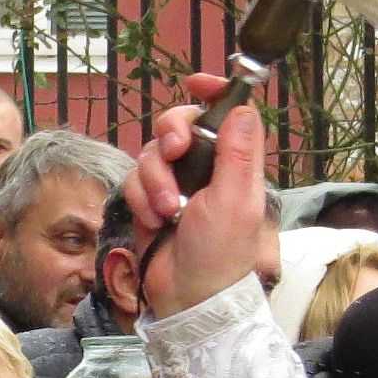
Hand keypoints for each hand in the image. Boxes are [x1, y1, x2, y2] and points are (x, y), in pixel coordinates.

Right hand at [125, 73, 268, 320]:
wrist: (188, 295)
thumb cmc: (221, 254)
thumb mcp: (235, 200)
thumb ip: (238, 152)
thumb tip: (243, 107)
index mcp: (235, 163)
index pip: (227, 112)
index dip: (213, 90)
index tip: (195, 81)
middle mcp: (205, 168)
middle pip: (180, 123)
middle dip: (172, 133)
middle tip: (176, 152)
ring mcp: (176, 184)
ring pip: (153, 152)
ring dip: (155, 180)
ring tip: (168, 211)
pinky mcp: (150, 200)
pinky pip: (134, 179)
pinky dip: (141, 198)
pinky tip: (154, 221)